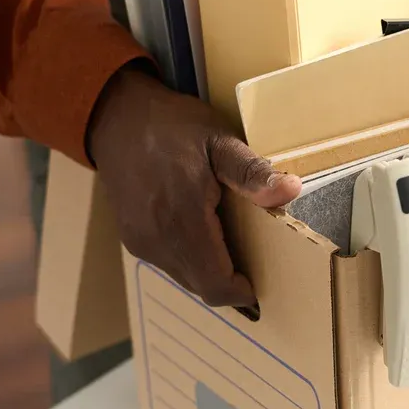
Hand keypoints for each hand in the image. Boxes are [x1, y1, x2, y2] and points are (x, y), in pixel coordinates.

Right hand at [87, 67, 300, 313]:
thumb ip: (252, 172)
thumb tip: (291, 191)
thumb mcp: (219, 140)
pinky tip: (206, 233)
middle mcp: (156, 240)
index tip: (264, 279)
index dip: (242, 292)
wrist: (117, 117)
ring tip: (234, 244)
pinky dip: (192, 259)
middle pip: (201, 286)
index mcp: (182, 220)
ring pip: (185, 277)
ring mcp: (140, 241)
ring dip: (211, 271)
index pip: (215, 284)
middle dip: (231, 281)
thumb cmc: (173, 127)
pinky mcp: (132, 237)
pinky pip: (168, 263)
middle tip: (257, 261)